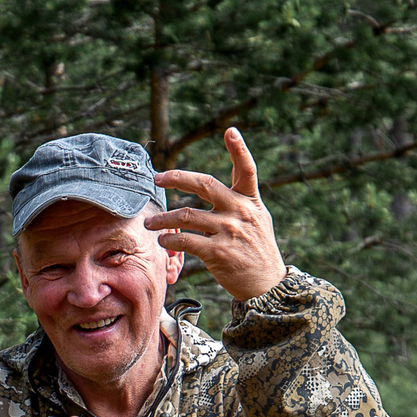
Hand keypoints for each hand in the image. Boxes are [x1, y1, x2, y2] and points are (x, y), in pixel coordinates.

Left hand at [148, 128, 285, 302]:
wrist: (266, 285)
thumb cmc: (258, 252)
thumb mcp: (258, 221)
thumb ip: (239, 203)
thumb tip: (215, 190)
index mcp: (250, 201)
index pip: (247, 170)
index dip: (239, 149)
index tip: (230, 131)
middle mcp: (240, 212)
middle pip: (204, 184)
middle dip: (177, 178)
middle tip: (158, 178)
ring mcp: (228, 231)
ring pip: (187, 215)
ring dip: (163, 218)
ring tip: (150, 223)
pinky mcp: (218, 251)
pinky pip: (186, 240)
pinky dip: (171, 240)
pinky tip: (163, 241)